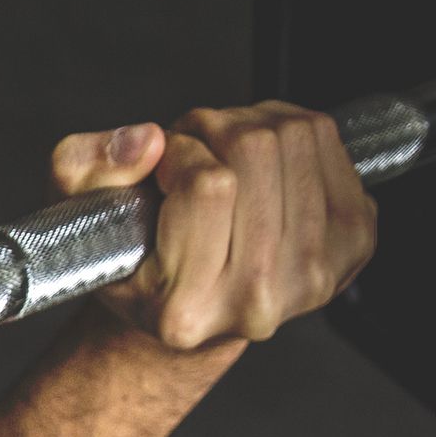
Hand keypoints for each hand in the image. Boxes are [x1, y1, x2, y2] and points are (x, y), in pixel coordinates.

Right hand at [50, 104, 377, 352]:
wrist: (195, 306)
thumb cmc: (136, 261)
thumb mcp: (79, 216)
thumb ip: (83, 167)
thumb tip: (148, 141)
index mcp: (187, 311)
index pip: (208, 186)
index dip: (182, 153)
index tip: (164, 168)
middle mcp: (257, 304)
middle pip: (255, 151)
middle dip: (216, 130)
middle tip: (195, 155)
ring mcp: (316, 275)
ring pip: (294, 136)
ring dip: (252, 124)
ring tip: (224, 157)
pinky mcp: (356, 241)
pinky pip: (328, 140)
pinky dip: (291, 130)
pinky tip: (264, 164)